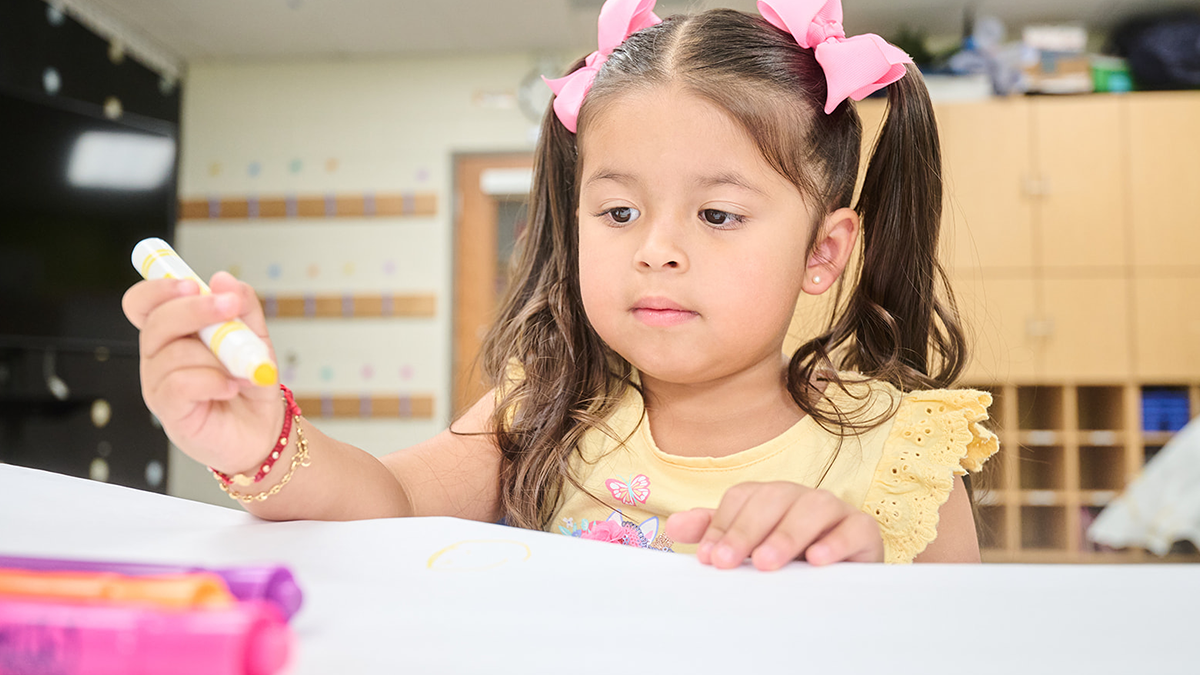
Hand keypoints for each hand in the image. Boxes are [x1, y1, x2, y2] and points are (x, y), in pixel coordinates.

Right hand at [122, 271, 283, 474]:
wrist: (263, 430)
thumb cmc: (250, 383)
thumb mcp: (255, 338)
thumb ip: (243, 307)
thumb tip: (222, 279)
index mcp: (173, 333)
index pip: (143, 303)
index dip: (157, 288)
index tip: (191, 283)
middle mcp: (158, 356)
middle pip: (156, 321)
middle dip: (195, 309)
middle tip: (229, 306)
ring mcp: (159, 384)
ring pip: (174, 353)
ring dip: (217, 356)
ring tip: (240, 370)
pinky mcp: (168, 411)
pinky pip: (180, 384)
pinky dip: (212, 381)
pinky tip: (230, 388)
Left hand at [665, 482, 883, 569]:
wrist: (839, 587)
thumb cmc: (787, 564)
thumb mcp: (748, 549)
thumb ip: (714, 533)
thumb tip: (673, 526)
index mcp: (770, 498)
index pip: (743, 498)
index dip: (722, 524)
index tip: (708, 557)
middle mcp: (800, 498)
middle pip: (773, 498)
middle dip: (746, 530)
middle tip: (727, 562)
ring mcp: (834, 511)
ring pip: (813, 507)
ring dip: (786, 534)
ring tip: (765, 563)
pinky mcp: (863, 531)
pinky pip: (853, 528)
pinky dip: (836, 542)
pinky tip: (817, 560)